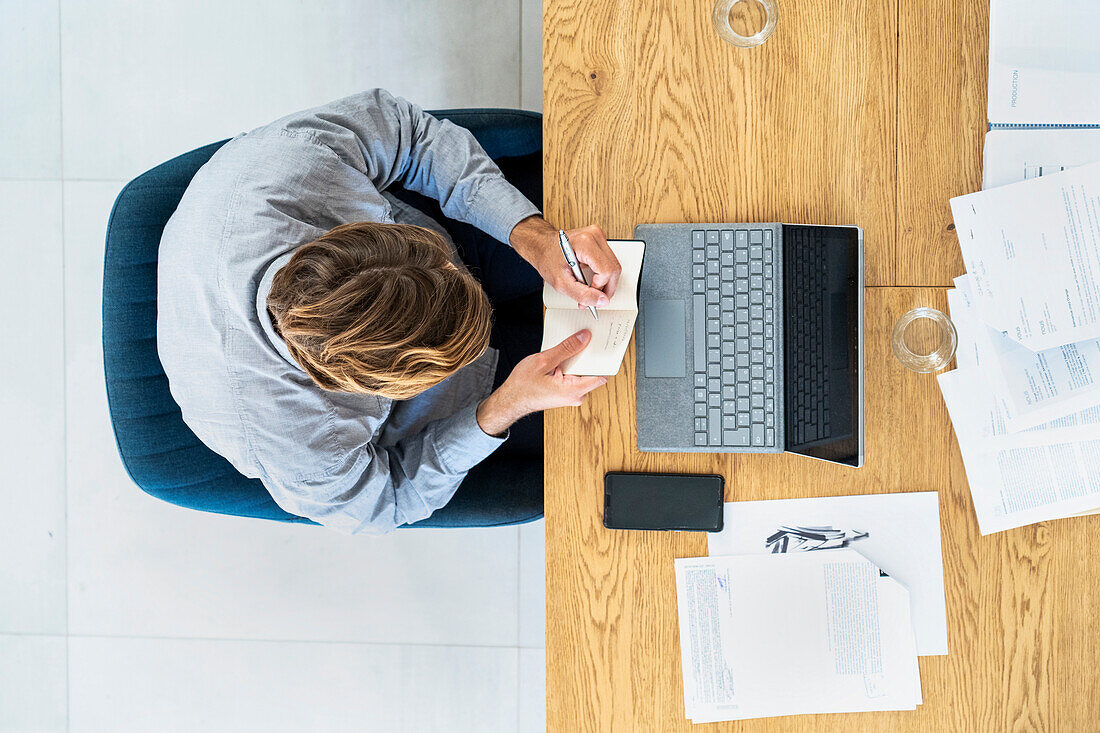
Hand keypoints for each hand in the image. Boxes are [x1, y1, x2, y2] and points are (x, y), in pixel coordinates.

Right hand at [476, 330, 607, 435]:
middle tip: (581, 339)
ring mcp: (572, 395)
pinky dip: (569, 365)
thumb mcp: (544, 361)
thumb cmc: (523, 386)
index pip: (601, 374)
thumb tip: (584, 338)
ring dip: (576, 360)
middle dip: (587, 355)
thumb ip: (566, 348)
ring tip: (564, 350)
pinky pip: (574, 375)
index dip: (603, 358)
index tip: (603, 344)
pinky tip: (559, 358)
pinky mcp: (567, 392)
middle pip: (592, 371)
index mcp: (573, 390)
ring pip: (582, 372)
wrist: (511, 400)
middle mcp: (576, 395)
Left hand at [510, 216, 621, 308]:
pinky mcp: (599, 240)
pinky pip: (609, 262)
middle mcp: (595, 235)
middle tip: (594, 299)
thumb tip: (601, 301)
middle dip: (605, 288)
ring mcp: (598, 236)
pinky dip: (603, 275)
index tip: (590, 296)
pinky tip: (592, 280)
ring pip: (614, 266)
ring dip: (605, 282)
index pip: (606, 271)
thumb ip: (582, 294)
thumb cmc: (547, 258)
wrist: (541, 245)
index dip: (600, 288)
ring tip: (591, 290)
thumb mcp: (561, 282)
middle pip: (614, 269)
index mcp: (585, 243)